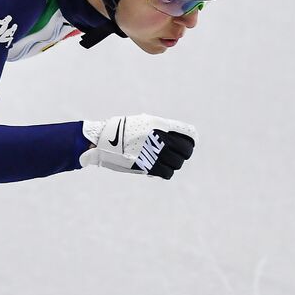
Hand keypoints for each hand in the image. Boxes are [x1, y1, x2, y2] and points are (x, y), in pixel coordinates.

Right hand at [80, 115, 196, 178]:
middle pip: (186, 150)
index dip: (192, 140)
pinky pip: (168, 172)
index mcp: (160, 124)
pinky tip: (158, 170)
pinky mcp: (149, 165)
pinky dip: (165, 172)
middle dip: (183, 153)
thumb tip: (173, 139)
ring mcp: (155, 152)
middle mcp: (161, 137)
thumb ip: (158, 130)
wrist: (101, 140)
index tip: (190, 144)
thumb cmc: (119, 131)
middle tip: (176, 156)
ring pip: (177, 163)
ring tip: (164, 163)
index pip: (189, 133)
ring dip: (173, 164)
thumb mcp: (141, 122)